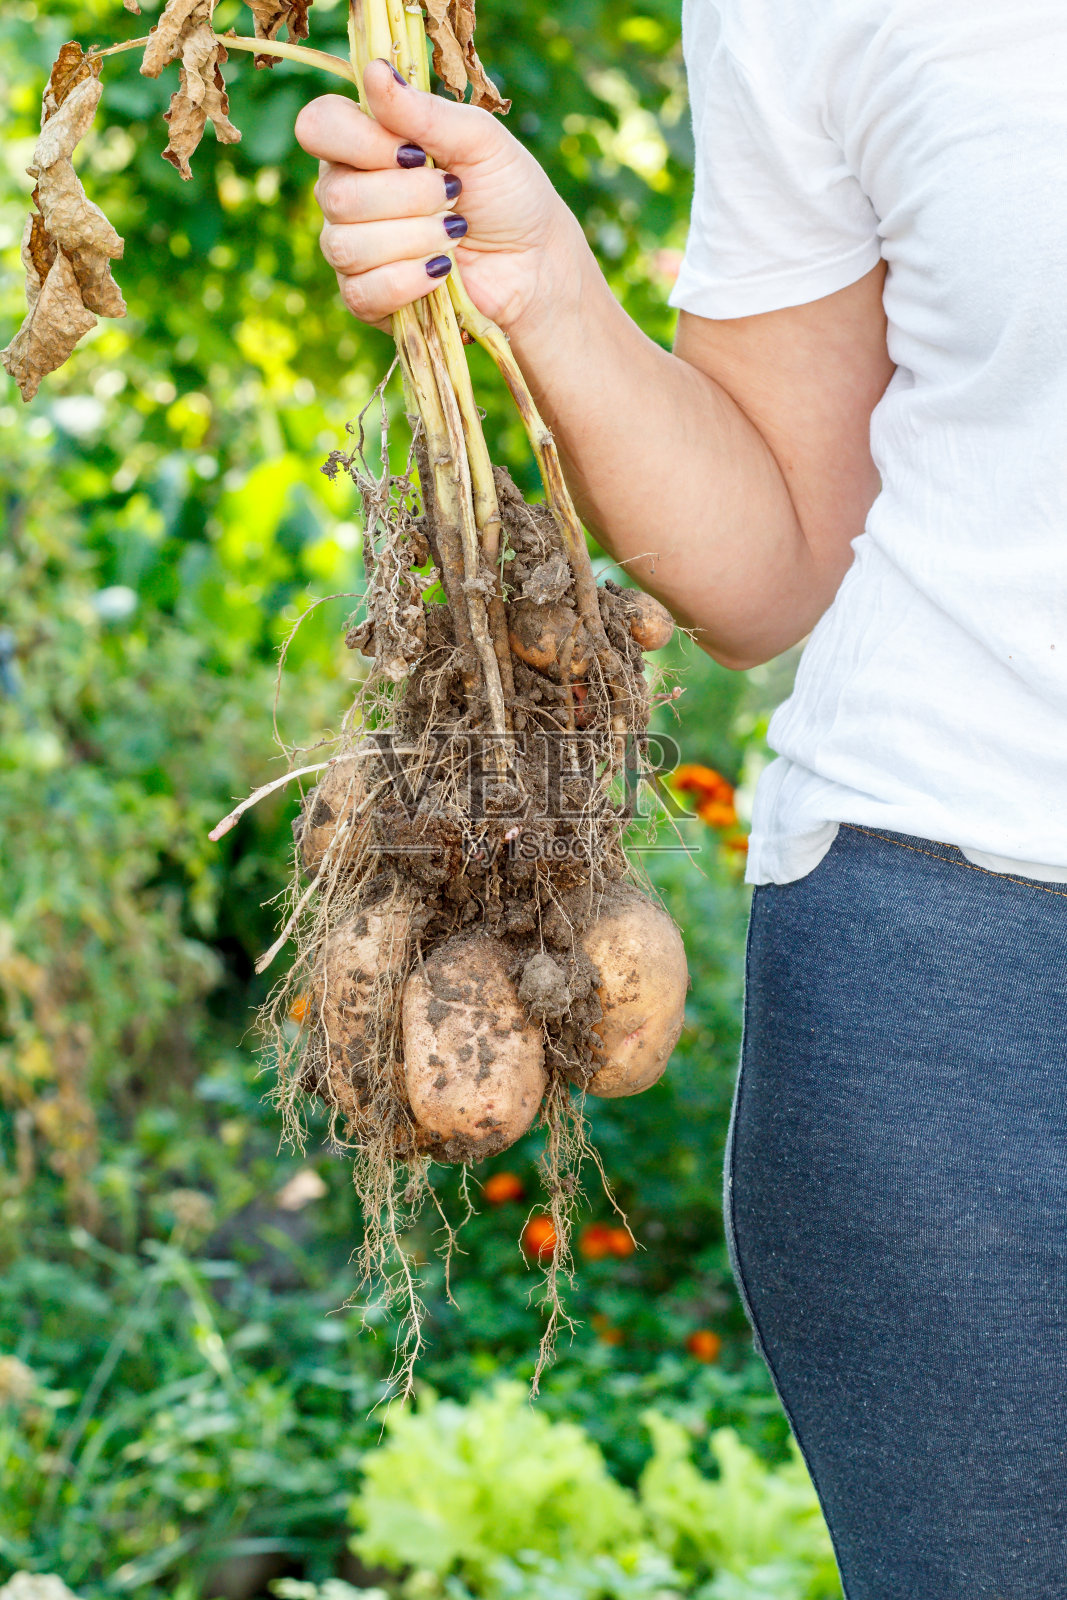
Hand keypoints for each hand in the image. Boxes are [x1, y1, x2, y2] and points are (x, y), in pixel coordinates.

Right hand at [294, 59, 578, 333]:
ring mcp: (351, 248)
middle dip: (407, 198)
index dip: (360, 142)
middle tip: (454, 196)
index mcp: (364, 142)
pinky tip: (441, 272)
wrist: (534, 263)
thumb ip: (425, 111)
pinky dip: (408, 281)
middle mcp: (346, 192)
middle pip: (334, 195)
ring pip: (346, 244)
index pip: (319, 127)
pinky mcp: (367, 299)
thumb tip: (375, 71)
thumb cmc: (507, 193)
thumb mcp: (478, 139)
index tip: (415, 153)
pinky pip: (361, 292)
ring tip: (454, 235)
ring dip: (413, 239)